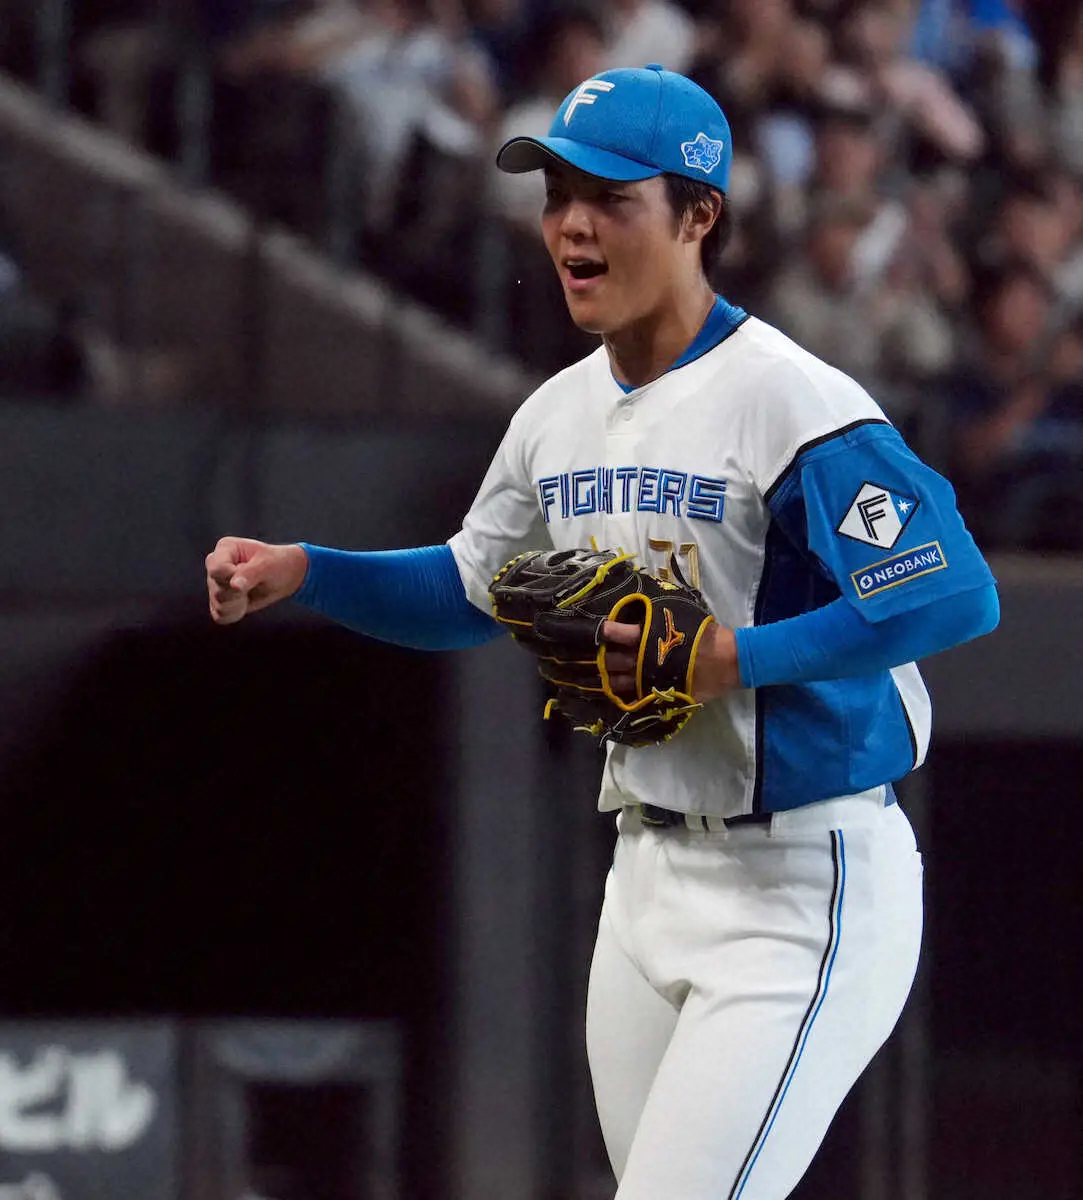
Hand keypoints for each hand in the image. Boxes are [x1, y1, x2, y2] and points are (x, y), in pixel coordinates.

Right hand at [205, 536, 308, 624]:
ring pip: (218, 605)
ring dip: (239, 604)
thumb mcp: (268, 565)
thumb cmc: (276, 564)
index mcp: (225, 548)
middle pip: (217, 590)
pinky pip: (220, 616)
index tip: (251, 577)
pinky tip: (245, 603)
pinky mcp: (218, 600)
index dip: (233, 579)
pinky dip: (235, 613)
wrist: (284, 576)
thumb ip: (250, 574)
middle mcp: (215, 565)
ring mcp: (214, 583)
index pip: (217, 570)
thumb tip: (235, 586)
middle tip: (254, 584)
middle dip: (239, 594)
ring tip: (250, 592)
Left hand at [600, 620, 740, 701]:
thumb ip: (659, 613)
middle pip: (614, 661)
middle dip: (601, 658)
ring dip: (606, 678)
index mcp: (650, 638)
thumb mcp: (682, 613)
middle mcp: (645, 660)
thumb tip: (644, 607)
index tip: (597, 630)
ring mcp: (649, 680)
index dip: (607, 632)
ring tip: (593, 676)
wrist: (726, 661)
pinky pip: (633, 697)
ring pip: (619, 682)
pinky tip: (610, 693)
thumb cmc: (704, 634)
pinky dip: (621, 695)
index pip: (621, 634)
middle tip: (589, 655)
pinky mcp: (657, 695)